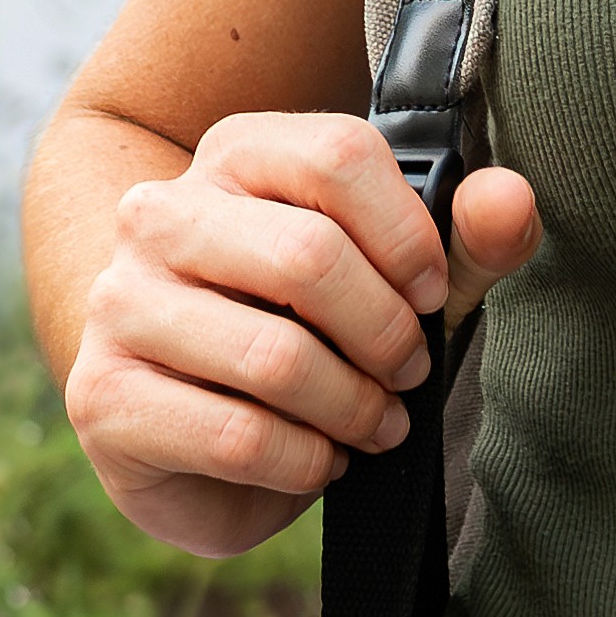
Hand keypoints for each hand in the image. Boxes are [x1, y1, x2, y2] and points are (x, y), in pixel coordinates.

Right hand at [63, 110, 540, 554]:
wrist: (184, 423)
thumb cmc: (303, 332)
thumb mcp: (397, 280)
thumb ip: (464, 239)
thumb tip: (512, 201)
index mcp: (234, 154)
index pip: (338, 155)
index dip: (409, 236)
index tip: (431, 295)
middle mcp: (159, 214)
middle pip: (309, 256)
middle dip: (386, 335)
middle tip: (410, 375)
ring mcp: (120, 304)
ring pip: (275, 357)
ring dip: (352, 408)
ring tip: (374, 425)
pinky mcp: (103, 398)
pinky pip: (239, 436)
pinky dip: (305, 462)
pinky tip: (317, 459)